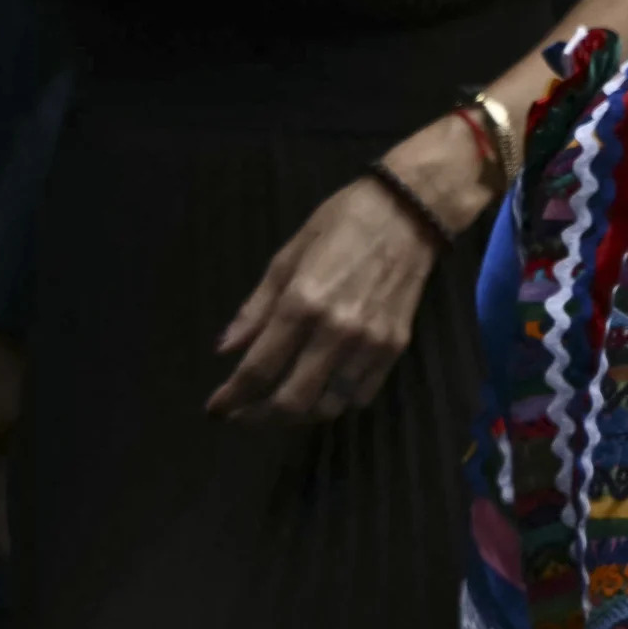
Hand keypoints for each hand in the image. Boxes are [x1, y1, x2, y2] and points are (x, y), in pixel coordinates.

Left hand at [207, 114, 486, 425]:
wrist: (411, 212)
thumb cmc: (342, 224)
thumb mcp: (288, 257)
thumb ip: (257, 308)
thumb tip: (226, 350)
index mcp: (302, 304)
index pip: (258, 369)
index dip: (231, 397)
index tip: (215, 409)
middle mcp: (336, 331)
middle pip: (291, 401)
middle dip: (258, 417)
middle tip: (243, 414)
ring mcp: (370, 342)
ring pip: (328, 406)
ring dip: (297, 416)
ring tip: (279, 408)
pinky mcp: (396, 346)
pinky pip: (362, 395)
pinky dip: (336, 403)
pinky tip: (321, 391)